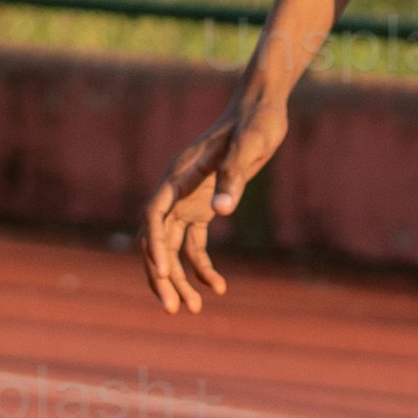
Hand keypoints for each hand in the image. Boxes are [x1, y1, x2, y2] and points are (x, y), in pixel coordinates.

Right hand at [140, 94, 287, 314]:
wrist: (263, 107)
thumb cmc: (257, 121)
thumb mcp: (251, 145)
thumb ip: (235, 176)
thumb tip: (223, 212)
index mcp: (179, 175)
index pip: (154, 217)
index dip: (154, 247)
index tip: (164, 275)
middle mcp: (176, 189)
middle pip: (157, 239)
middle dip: (162, 275)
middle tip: (175, 308)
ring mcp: (188, 199)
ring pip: (172, 247)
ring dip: (179, 278)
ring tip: (193, 309)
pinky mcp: (203, 205)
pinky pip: (194, 244)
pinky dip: (201, 267)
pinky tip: (218, 287)